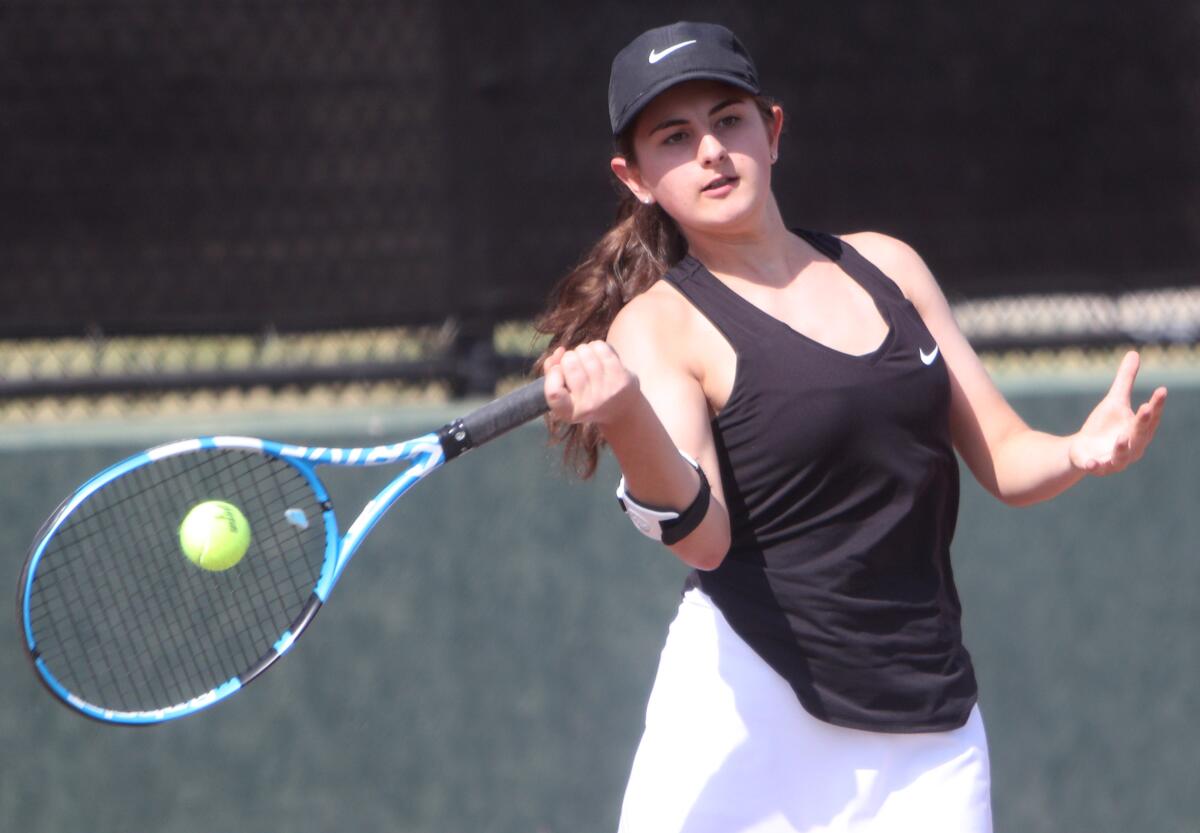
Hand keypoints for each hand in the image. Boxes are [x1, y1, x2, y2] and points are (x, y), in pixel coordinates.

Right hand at [543, 341, 639, 425]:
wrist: (622, 409)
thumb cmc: (585, 395)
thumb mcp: (565, 392)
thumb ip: (552, 373)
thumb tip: (560, 351)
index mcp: (570, 412)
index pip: (554, 391)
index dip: (552, 374)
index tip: (558, 370)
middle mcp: (589, 405)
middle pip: (569, 363)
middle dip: (568, 357)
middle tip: (575, 363)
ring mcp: (607, 391)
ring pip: (584, 352)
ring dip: (582, 350)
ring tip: (586, 359)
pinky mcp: (621, 378)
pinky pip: (601, 348)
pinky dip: (596, 346)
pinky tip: (598, 354)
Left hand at [1068, 351, 1166, 475]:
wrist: (1082, 450)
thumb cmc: (1104, 425)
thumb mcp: (1114, 400)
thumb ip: (1125, 380)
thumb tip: (1134, 353)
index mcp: (1139, 430)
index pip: (1151, 416)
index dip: (1157, 404)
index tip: (1161, 390)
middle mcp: (1133, 447)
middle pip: (1140, 434)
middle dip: (1143, 422)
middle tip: (1146, 407)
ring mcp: (1115, 459)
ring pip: (1122, 456)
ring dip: (1123, 447)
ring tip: (1122, 436)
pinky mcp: (1096, 466)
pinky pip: (1097, 468)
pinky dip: (1095, 466)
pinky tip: (1090, 463)